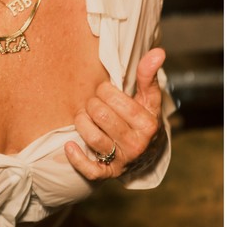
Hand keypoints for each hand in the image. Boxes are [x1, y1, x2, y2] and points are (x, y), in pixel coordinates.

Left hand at [65, 48, 165, 179]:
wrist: (149, 154)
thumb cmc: (144, 119)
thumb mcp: (149, 99)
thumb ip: (148, 75)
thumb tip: (157, 52)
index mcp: (148, 123)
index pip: (115, 99)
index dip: (104, 90)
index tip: (105, 90)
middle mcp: (137, 144)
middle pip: (101, 115)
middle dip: (92, 104)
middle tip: (94, 103)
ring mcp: (123, 160)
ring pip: (92, 137)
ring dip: (81, 122)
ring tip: (84, 116)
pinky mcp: (109, 173)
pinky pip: (89, 169)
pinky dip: (76, 157)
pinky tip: (69, 145)